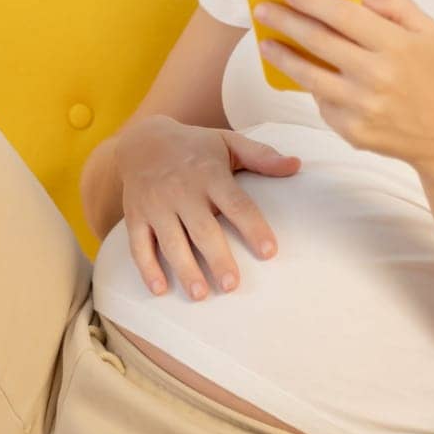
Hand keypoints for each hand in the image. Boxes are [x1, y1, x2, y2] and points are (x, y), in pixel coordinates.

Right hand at [113, 118, 300, 299]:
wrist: (142, 140)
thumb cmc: (195, 147)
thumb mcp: (228, 142)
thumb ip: (262, 156)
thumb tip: (297, 166)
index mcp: (209, 174)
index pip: (235, 203)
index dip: (253, 227)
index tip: (269, 251)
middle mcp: (181, 190)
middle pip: (202, 229)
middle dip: (217, 257)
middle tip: (232, 285)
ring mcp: (156, 205)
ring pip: (171, 241)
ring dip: (185, 268)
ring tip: (200, 294)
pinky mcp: (136, 216)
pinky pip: (139, 245)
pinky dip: (147, 268)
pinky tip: (160, 290)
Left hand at [254, 0, 433, 169]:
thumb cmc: (431, 74)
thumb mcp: (426, 30)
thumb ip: (393, 3)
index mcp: (397, 45)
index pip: (344, 15)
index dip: (312, 1)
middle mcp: (377, 76)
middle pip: (318, 42)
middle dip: (285, 22)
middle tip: (263, 10)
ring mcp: (362, 106)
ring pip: (308, 76)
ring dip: (281, 56)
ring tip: (265, 43)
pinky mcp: (351, 130)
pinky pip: (321, 102)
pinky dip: (310, 86)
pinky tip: (304, 74)